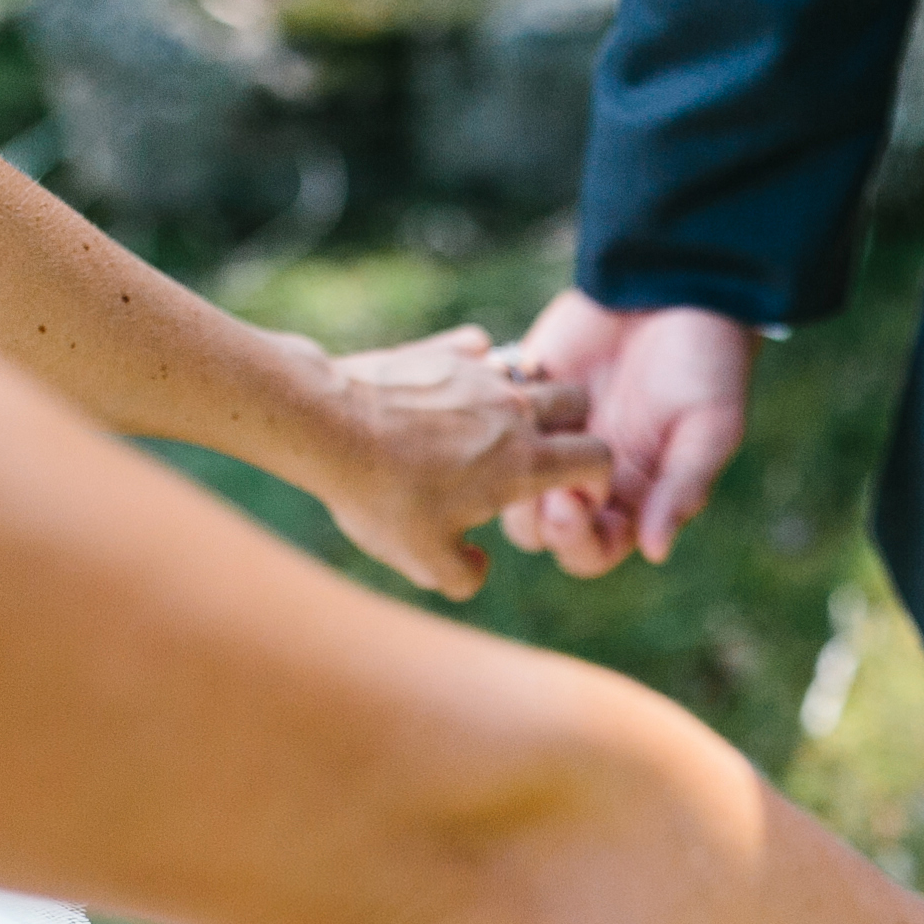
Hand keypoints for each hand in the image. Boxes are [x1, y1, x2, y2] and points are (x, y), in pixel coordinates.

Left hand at [280, 326, 611, 598]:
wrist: (325, 425)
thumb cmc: (380, 496)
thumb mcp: (423, 560)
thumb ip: (465, 574)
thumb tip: (477, 563)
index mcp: (526, 462)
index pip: (598, 458)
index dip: (595, 479)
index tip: (567, 492)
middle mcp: (514, 409)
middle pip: (576, 401)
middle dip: (570, 424)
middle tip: (537, 450)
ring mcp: (479, 372)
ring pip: (528, 372)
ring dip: (522, 395)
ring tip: (489, 423)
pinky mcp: (441, 349)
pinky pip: (476, 349)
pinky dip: (472, 367)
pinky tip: (446, 391)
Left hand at [501, 290, 754, 574]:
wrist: (680, 282)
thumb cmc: (708, 361)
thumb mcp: (710, 428)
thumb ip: (682, 489)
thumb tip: (656, 552)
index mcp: (634, 497)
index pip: (595, 550)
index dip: (577, 543)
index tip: (570, 507)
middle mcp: (590, 476)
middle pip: (542, 529)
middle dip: (535, 517)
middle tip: (541, 482)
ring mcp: (554, 436)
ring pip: (507, 483)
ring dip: (505, 473)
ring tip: (517, 443)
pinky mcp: (527, 391)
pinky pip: (496, 422)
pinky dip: (493, 418)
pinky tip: (505, 400)